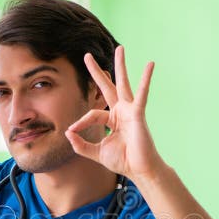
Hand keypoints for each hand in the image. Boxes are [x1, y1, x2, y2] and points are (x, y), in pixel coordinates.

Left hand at [66, 45, 165, 181]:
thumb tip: (67, 133)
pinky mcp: (138, 113)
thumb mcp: (95, 153)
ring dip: (120, 65)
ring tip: (120, 47)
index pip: (92, 114)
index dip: (80, 122)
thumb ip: (80, 145)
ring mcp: (130, 110)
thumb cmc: (122, 161)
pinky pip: (142, 93)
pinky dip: (146, 79)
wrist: (138, 170)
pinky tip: (150, 65)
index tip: (72, 131)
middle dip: (97, 72)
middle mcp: (120, 111)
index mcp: (111, 120)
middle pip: (107, 86)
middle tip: (87, 55)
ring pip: (123, 83)